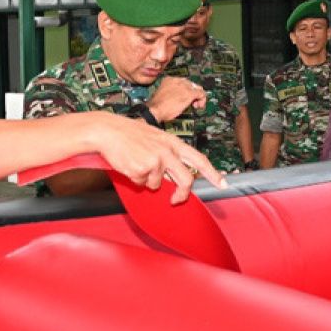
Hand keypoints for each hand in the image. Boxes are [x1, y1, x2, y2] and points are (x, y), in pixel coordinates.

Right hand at [89, 113, 225, 202]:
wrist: (107, 130)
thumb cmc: (129, 134)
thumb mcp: (155, 138)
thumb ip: (168, 154)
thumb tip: (173, 177)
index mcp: (172, 142)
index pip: (199, 159)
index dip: (212, 173)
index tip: (222, 184)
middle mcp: (167, 152)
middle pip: (186, 180)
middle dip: (182, 195)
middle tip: (176, 200)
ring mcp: (155, 161)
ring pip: (157, 184)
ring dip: (147, 181)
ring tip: (136, 164)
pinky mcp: (142, 169)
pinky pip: (141, 184)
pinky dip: (135, 179)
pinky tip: (129, 164)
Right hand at [147, 76, 207, 121]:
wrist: (154, 110)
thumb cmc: (156, 107)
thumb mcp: (163, 96)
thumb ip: (171, 93)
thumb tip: (178, 98)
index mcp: (169, 79)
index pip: (183, 82)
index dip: (186, 90)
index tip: (186, 98)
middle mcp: (178, 80)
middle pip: (191, 84)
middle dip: (193, 94)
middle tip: (191, 103)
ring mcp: (184, 86)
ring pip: (198, 88)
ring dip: (198, 97)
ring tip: (195, 105)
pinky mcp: (189, 93)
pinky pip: (201, 94)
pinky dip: (202, 100)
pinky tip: (198, 106)